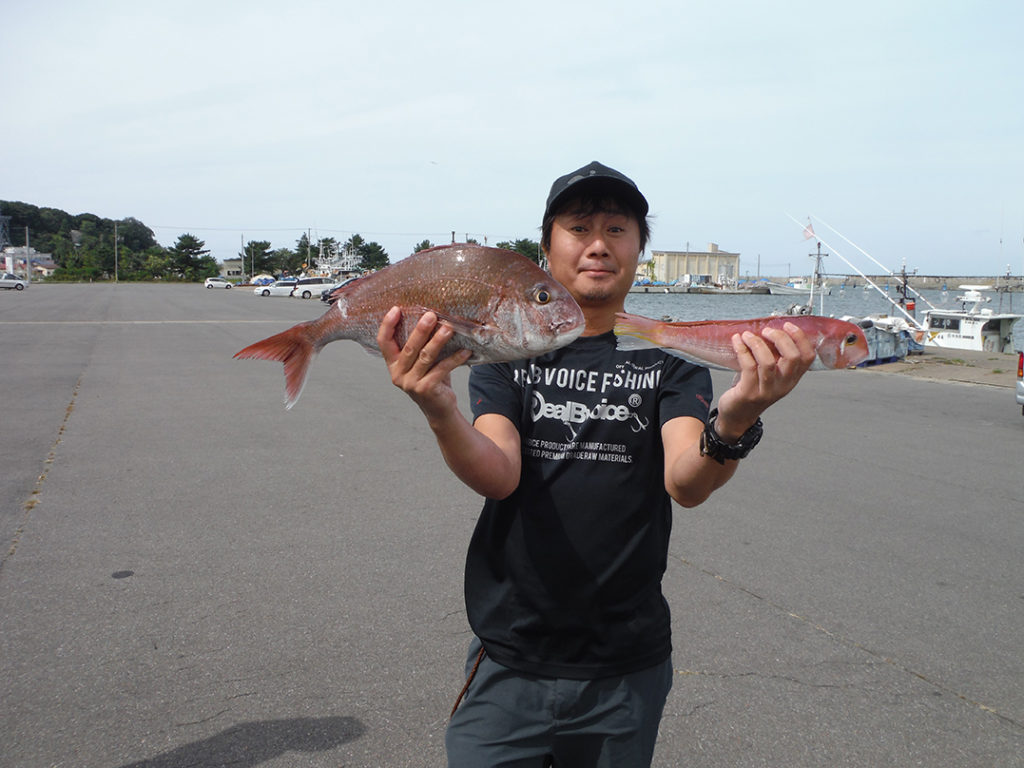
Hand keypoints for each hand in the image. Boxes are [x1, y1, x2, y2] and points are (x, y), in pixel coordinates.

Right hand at [376, 307, 471, 422]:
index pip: (383, 342)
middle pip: (408, 348)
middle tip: (431, 315)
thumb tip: (435, 317)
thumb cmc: (431, 380)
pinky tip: (466, 351)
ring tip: (449, 328)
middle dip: (420, 330)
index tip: (396, 309)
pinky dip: (455, 359)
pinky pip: (441, 369)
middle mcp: (398, 374)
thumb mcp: (421, 363)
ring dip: (438, 341)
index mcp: (392, 364)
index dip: (387, 325)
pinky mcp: (425, 389)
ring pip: (425, 357)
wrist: (439, 409)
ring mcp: (410, 383)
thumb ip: (421, 346)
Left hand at [714, 322, 815, 438]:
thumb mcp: (770, 375)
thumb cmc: (751, 390)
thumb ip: (774, 357)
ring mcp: (766, 391)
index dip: (800, 338)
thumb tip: (769, 329)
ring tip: (747, 335)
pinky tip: (737, 342)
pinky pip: (748, 366)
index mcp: (791, 379)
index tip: (788, 325)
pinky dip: (742, 350)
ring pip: (768, 362)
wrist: (737, 416)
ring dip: (757, 343)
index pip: (808, 357)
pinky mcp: (749, 393)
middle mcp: (783, 386)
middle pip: (792, 357)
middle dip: (780, 338)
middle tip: (767, 331)